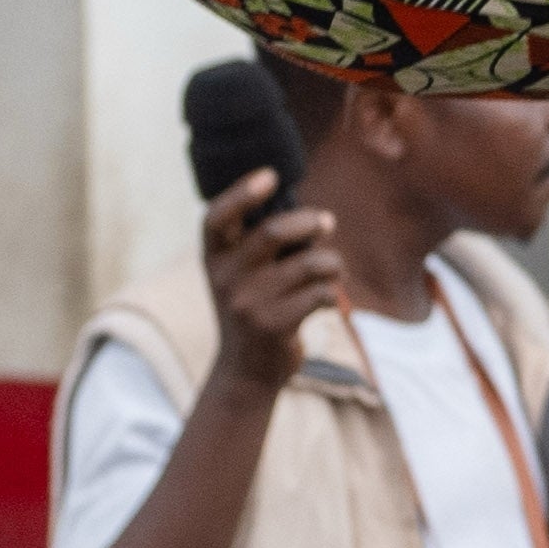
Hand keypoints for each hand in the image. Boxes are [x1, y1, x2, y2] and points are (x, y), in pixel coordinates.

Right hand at [198, 173, 339, 397]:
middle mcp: (226, 278)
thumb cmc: (255, 309)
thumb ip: (263, 246)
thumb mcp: (243, 276)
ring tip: (332, 270)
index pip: (216, 217)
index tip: (270, 175)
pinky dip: (334, 293)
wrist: (246, 372)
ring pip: (309, 264)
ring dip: (332, 263)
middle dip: (310, 222)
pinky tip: (328, 299)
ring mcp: (248, 303)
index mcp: (214, 259)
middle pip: (273, 232)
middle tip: (327, 222)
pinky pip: (321, 294)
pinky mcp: (273, 326)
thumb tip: (316, 215)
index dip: (241, 193)